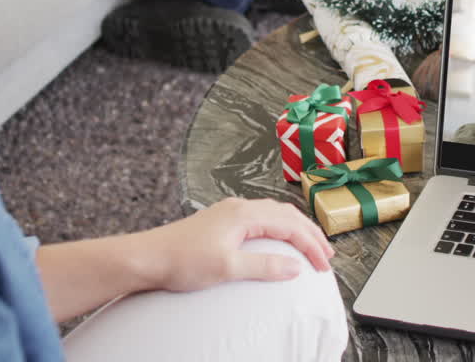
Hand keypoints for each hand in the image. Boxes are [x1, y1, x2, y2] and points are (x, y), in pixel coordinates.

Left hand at [139, 197, 334, 292]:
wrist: (148, 257)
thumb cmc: (182, 259)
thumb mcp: (228, 267)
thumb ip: (265, 266)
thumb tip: (294, 266)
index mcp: (245, 214)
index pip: (291, 225)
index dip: (311, 245)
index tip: (324, 264)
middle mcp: (239, 207)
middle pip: (286, 215)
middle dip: (309, 233)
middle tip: (326, 253)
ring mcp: (229, 213)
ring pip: (274, 215)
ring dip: (295, 229)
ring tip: (309, 246)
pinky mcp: (221, 222)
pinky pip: (260, 220)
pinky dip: (278, 229)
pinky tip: (277, 241)